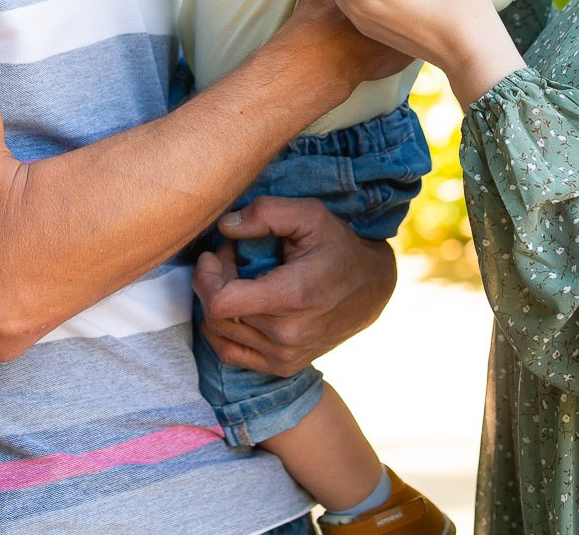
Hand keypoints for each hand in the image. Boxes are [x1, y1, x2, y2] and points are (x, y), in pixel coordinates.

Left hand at [193, 196, 396, 376]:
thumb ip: (265, 213)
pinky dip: (222, 330)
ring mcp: (284, 356)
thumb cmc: (338, 246)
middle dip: (213, 282)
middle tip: (231, 258)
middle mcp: (287, 336)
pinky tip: (234, 306)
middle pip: (217, 315)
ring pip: (220, 334)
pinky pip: (230, 354)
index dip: (206, 276)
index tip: (215, 254)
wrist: (372, 288)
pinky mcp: (282, 366)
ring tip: (237, 279)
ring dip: (218, 304)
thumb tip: (225, 227)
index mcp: (292, 298)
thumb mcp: (309, 215)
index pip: (220, 303)